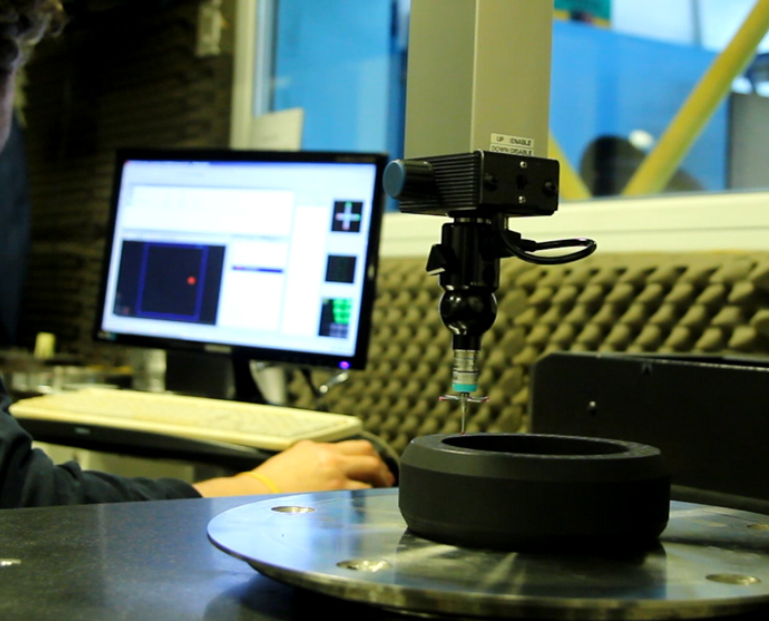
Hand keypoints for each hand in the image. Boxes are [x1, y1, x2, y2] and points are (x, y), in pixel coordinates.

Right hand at [193, 439, 394, 497]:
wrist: (256, 494)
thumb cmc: (272, 479)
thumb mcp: (297, 455)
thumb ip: (319, 454)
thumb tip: (337, 460)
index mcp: (322, 448)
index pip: (360, 446)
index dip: (374, 456)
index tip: (378, 465)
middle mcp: (331, 460)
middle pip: (370, 460)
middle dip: (382, 470)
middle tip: (387, 480)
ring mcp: (333, 479)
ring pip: (367, 481)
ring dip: (374, 489)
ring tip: (376, 496)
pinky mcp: (331, 497)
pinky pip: (357, 499)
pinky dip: (363, 503)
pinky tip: (363, 508)